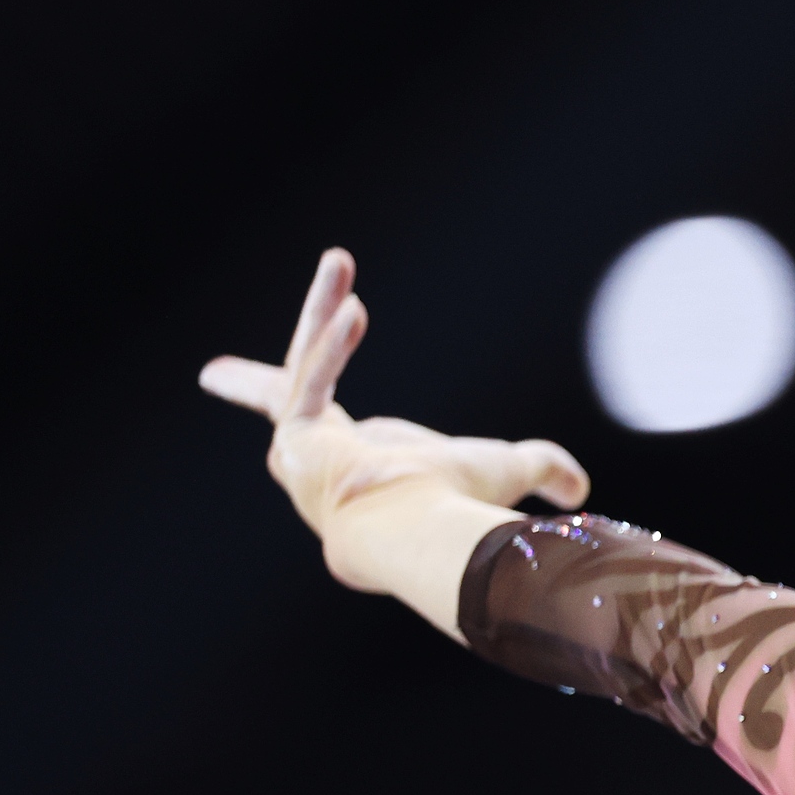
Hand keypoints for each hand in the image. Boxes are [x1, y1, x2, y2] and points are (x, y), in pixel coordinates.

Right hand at [202, 249, 587, 591]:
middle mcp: (315, 467)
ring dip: (320, 310)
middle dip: (249, 383)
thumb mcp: (502, 470)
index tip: (291, 416)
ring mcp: (300, 455)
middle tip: (213, 374)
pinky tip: (353, 303)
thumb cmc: (456, 506)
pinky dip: (330, 344)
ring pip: (301, 369)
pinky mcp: (296, 441)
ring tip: (341, 261)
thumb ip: (541, 469)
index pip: (323, 435)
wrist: (426, 533)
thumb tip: (581, 490)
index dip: (315, 413)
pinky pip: (310, 381)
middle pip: (283, 409)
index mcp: (353, 471)